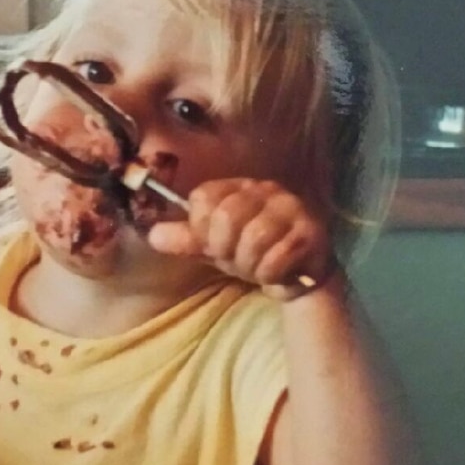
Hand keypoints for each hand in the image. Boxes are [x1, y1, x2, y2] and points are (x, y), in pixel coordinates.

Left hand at [147, 179, 334, 299]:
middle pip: (227, 217)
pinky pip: (277, 258)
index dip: (201, 229)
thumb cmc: (251, 254)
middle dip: (226, 250)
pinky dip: (270, 274)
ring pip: (254, 239)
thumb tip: (153, 235)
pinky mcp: (311, 232)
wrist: (296, 276)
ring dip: (250, 265)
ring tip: (258, 266)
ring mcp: (291, 207)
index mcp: (237, 187)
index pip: (203, 198)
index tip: (213, 244)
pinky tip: (277, 272)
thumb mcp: (213, 248)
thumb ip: (185, 240)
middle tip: (237, 259)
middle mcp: (265, 189)